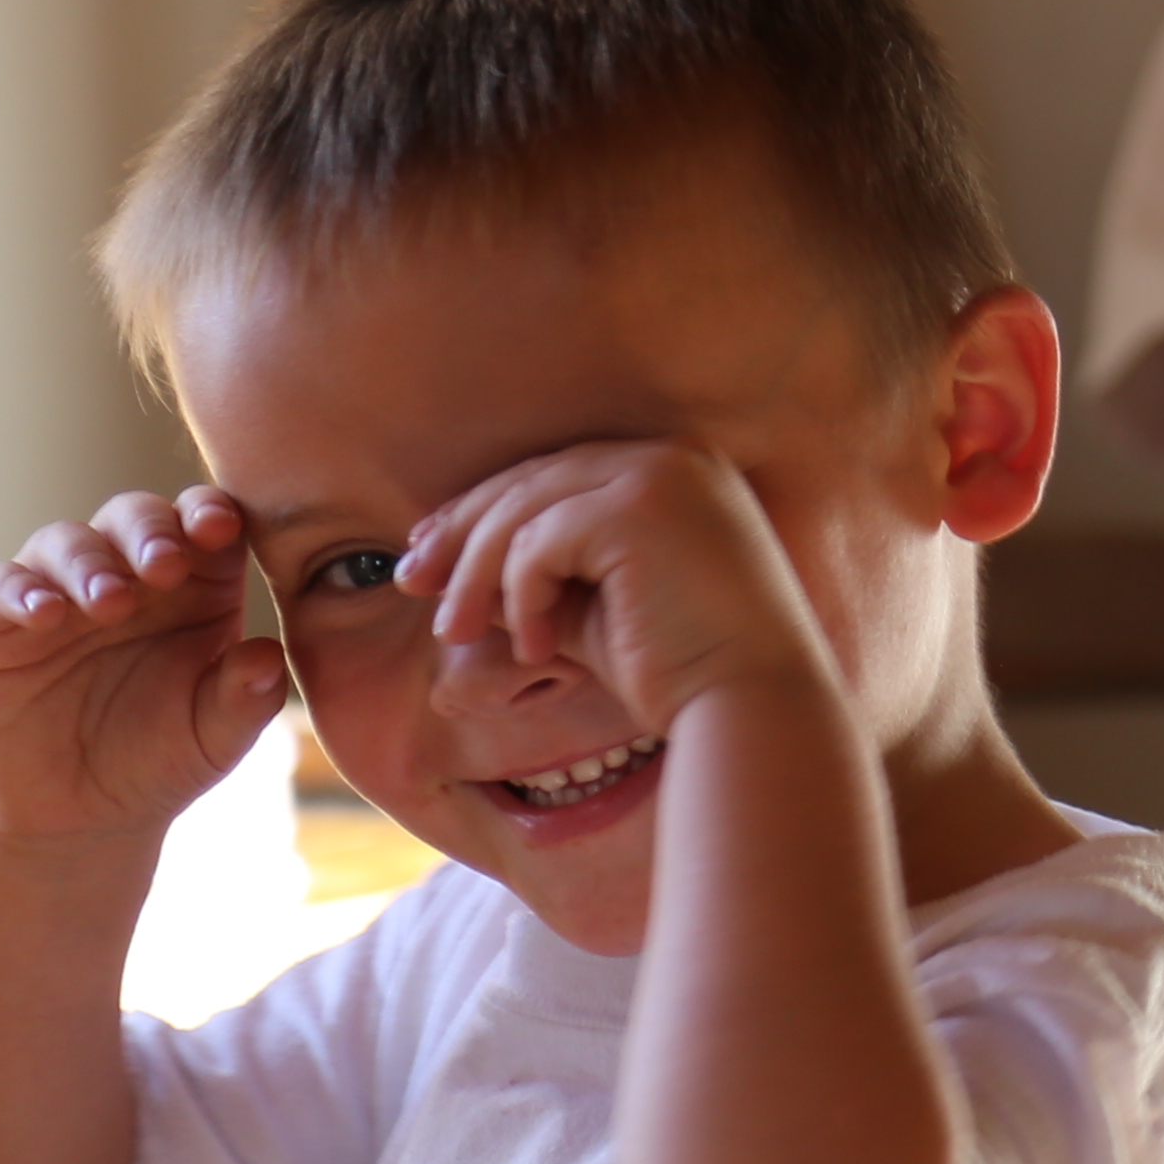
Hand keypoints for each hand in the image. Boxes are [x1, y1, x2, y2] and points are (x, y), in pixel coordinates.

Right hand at [0, 489, 294, 846]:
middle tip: (164, 565)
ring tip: (110, 602)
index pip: (206, 525)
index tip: (222, 526)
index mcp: (195, 588)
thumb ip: (247, 698)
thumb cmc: (160, 762)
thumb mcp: (215, 739)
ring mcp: (58, 592)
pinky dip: (18, 589)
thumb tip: (268, 655)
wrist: (77, 818)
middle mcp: (126, 576)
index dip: (211, 514)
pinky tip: (45, 613)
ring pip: (65, 541)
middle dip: (150, 530)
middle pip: (135, 518)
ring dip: (89, 563)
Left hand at [399, 441, 835, 740]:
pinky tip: (538, 648)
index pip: (555, 475)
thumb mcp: (595, 604)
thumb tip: (449, 563)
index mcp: (675, 469)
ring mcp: (660, 474)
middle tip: (412, 584)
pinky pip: (538, 542)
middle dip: (460, 535)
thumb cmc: (681, 668)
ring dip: (477, 575)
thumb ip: (540, 570)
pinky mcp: (641, 506)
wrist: (752, 707)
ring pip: (523, 507)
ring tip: (459, 635)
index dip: (481, 512)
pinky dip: (520, 597)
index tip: (429, 556)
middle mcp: (673, 456)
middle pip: (530, 480)